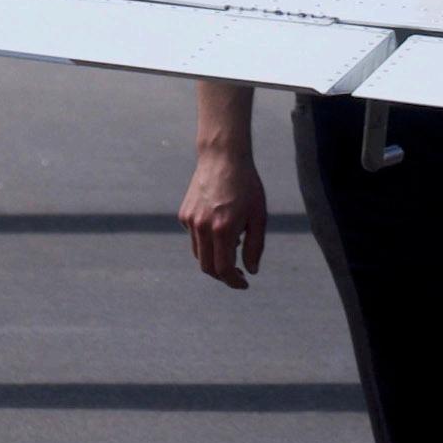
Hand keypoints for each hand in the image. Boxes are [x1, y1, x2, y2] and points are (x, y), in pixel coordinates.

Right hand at [180, 145, 267, 289]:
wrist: (223, 158)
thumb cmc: (247, 186)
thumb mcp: (259, 215)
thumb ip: (255, 246)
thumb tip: (251, 270)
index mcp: (223, 229)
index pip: (223, 268)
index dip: (233, 281)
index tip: (244, 284)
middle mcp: (202, 227)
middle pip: (207, 266)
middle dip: (223, 275)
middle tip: (239, 274)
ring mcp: (190, 221)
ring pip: (198, 253)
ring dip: (214, 258)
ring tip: (233, 244)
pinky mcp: (183, 215)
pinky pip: (194, 237)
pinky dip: (206, 241)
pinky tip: (220, 226)